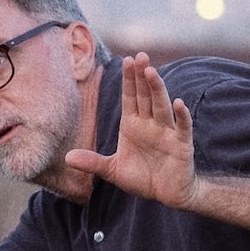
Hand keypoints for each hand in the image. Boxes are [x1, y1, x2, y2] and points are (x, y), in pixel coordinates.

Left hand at [63, 53, 197, 207]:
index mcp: (133, 125)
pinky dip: (181, 116)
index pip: (130, 98)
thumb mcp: (113, 171)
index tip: (126, 60)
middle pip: (146, 96)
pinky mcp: (182, 145)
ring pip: (162, 106)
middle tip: (140, 55)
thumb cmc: (143, 178)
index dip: (128, 80)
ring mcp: (167, 133)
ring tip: (151, 72)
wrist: (168, 195)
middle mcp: (150, 124)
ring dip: (157, 89)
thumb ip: (93, 162)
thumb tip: (67, 157)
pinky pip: (182, 127)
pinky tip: (178, 103)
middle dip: (142, 76)